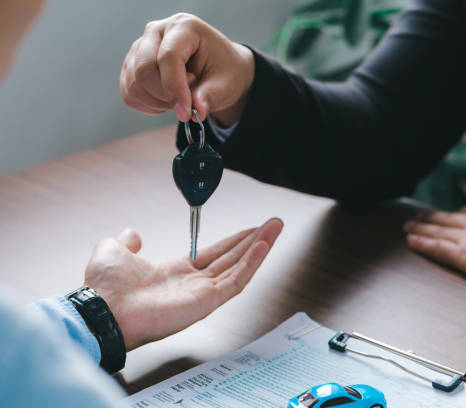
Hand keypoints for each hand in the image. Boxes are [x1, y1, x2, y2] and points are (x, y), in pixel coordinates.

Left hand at [83, 218, 282, 350]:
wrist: (103, 309)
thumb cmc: (105, 287)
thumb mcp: (114, 250)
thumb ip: (127, 241)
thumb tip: (133, 233)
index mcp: (175, 272)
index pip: (214, 255)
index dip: (233, 241)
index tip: (249, 229)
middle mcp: (192, 284)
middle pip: (232, 259)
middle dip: (254, 240)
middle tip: (272, 224)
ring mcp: (202, 293)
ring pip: (239, 268)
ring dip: (259, 247)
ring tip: (275, 228)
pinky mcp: (207, 302)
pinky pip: (235, 281)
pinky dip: (251, 263)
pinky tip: (262, 246)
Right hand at [120, 13, 254, 125]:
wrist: (217, 69)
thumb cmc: (223, 70)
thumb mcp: (225, 84)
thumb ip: (210, 96)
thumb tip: (197, 111)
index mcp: (184, 27)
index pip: (168, 57)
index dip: (175, 88)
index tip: (186, 113)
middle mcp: (156, 31)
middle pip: (144, 70)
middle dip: (165, 96)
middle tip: (188, 103)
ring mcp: (139, 47)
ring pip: (135, 85)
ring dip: (159, 103)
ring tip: (181, 97)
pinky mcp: (131, 66)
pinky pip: (130, 94)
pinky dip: (149, 105)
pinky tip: (167, 100)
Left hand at [403, 203, 465, 288]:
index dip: (454, 214)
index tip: (446, 214)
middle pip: (448, 218)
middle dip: (431, 217)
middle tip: (416, 216)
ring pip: (438, 230)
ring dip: (421, 228)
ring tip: (407, 226)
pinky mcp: (464, 254)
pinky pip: (437, 248)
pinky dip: (422, 243)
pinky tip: (411, 240)